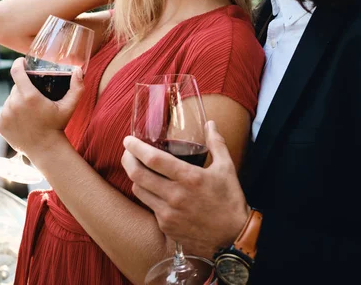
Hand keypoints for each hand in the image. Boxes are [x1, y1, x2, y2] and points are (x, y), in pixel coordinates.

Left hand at [0, 57, 83, 161]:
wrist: (45, 149)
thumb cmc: (58, 126)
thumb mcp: (69, 106)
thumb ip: (77, 87)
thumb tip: (79, 70)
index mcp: (29, 97)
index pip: (16, 72)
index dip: (18, 63)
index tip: (21, 61)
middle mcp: (14, 104)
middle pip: (16, 87)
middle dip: (24, 88)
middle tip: (36, 97)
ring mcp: (5, 115)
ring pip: (10, 99)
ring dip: (18, 100)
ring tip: (30, 110)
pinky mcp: (0, 124)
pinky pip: (5, 112)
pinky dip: (12, 112)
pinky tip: (23, 119)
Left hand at [122, 121, 248, 257]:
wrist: (233, 238)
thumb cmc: (230, 200)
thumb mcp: (226, 168)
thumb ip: (216, 143)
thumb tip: (210, 123)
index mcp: (189, 178)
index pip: (153, 159)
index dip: (136, 147)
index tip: (128, 140)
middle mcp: (175, 196)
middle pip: (138, 174)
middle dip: (127, 159)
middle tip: (127, 151)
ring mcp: (168, 214)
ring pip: (139, 191)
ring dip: (135, 177)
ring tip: (137, 167)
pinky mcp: (166, 227)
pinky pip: (149, 206)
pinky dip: (147, 194)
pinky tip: (152, 188)